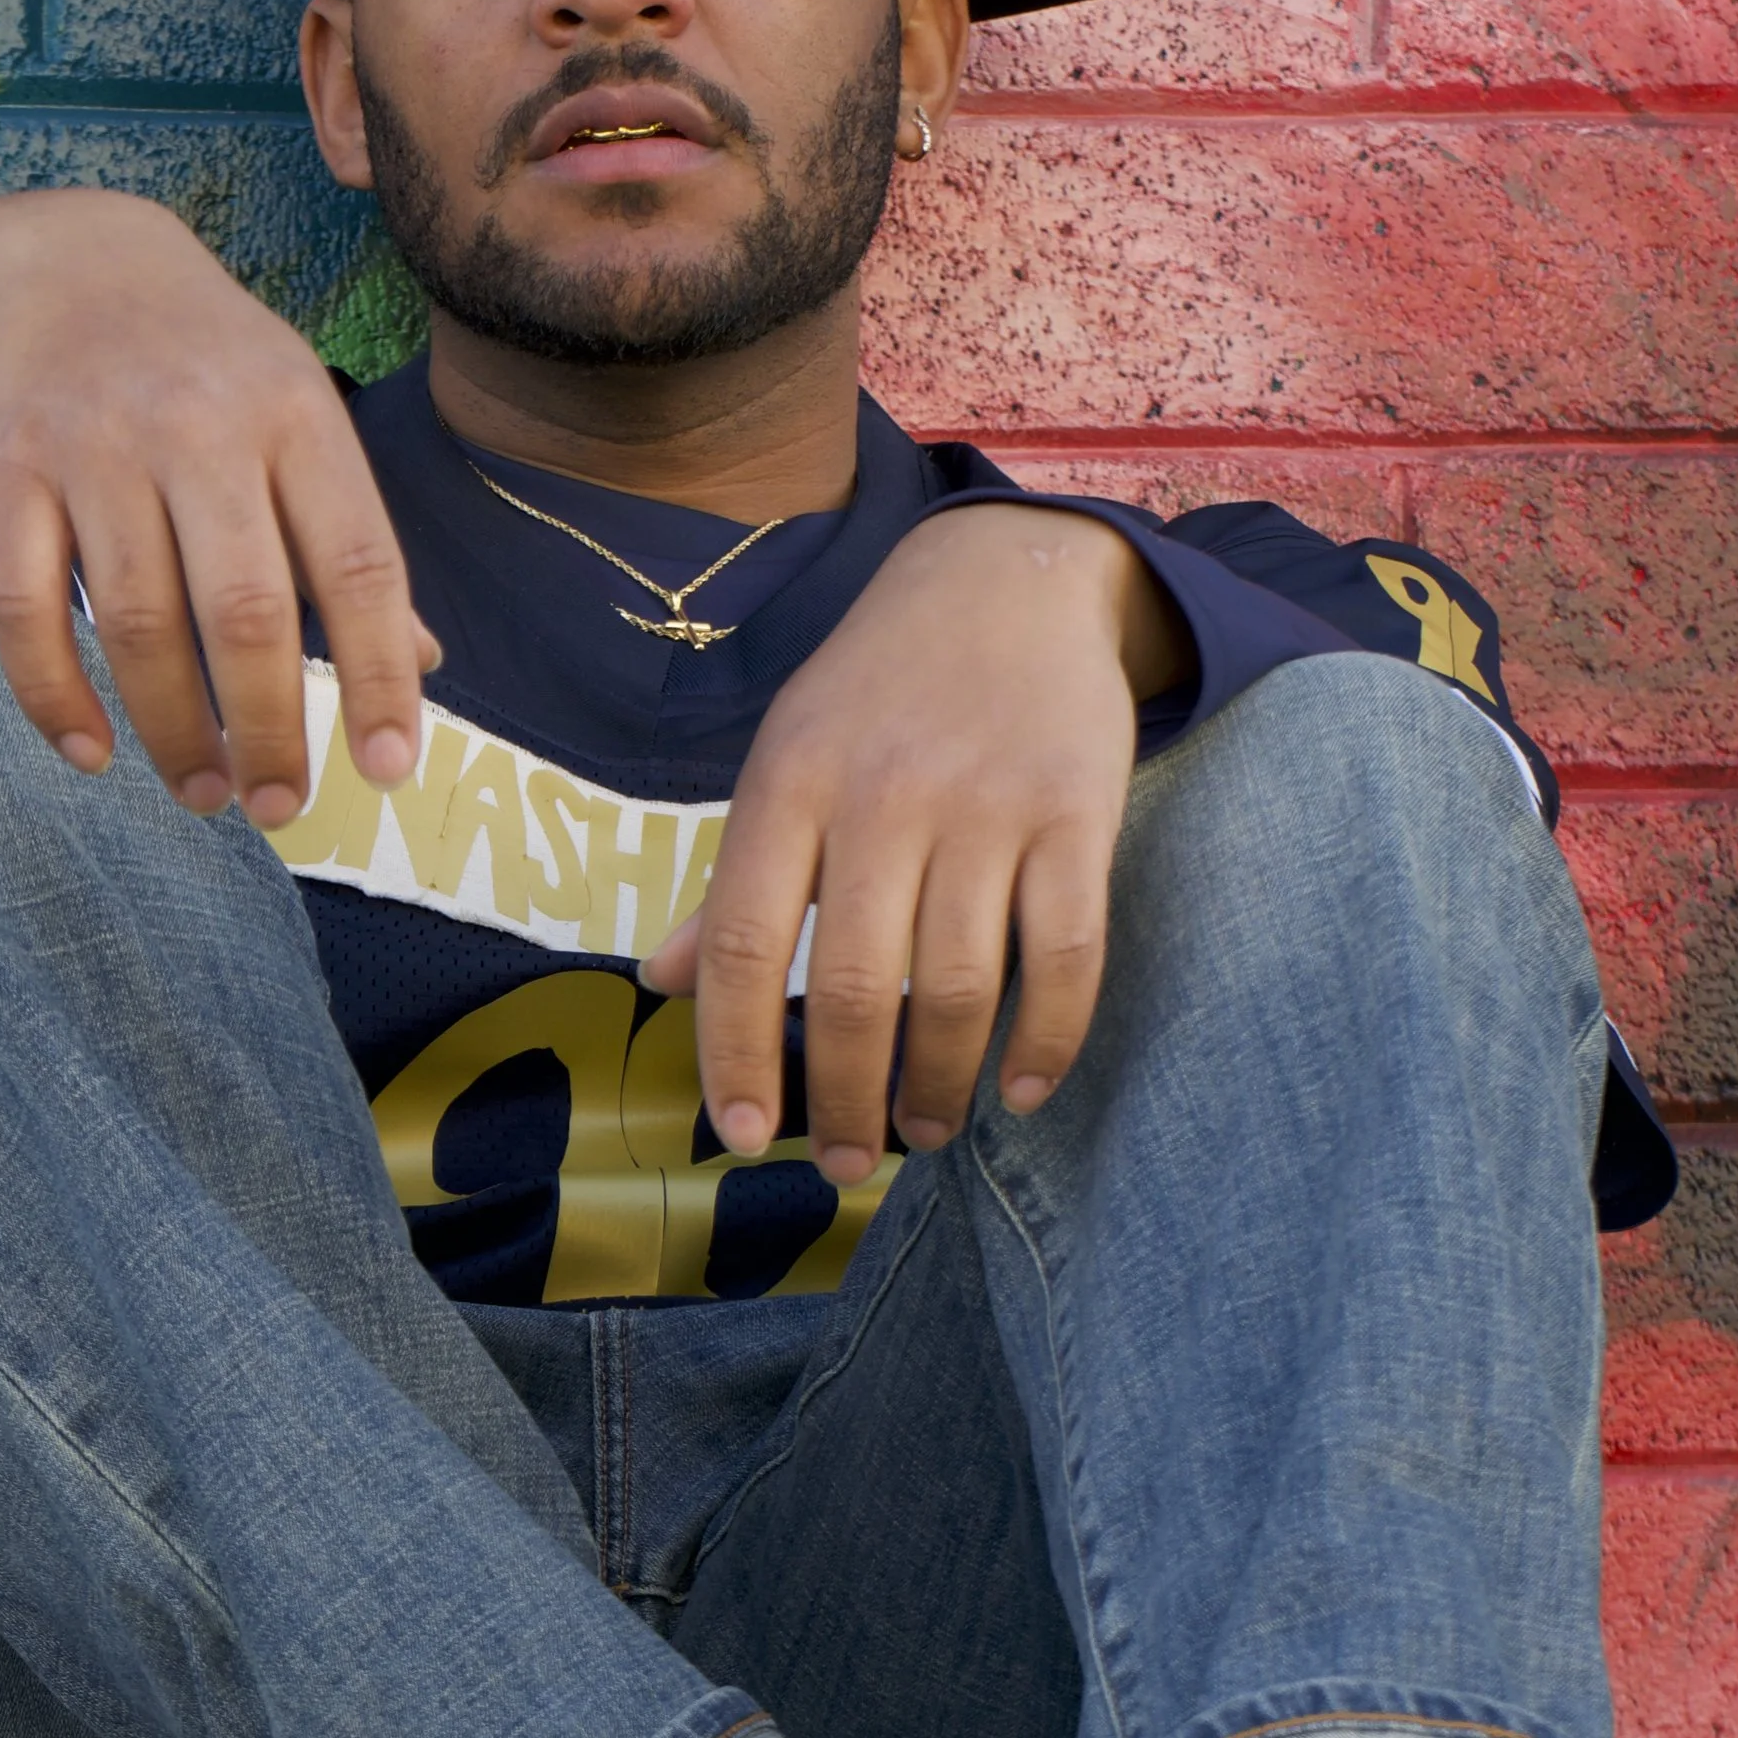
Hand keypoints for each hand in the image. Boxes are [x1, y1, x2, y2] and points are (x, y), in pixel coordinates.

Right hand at [0, 191, 435, 817]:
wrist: (62, 255)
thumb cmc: (208, 365)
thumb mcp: (298, 418)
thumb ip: (349, 539)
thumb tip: (425, 666)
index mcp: (296, 415)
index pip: (357, 566)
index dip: (380, 677)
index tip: (390, 771)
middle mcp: (200, 423)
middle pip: (246, 611)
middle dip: (269, 731)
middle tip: (277, 808)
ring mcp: (94, 442)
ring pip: (138, 623)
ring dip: (172, 731)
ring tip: (201, 791)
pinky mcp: (4, 465)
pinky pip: (24, 608)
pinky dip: (55, 697)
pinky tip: (91, 752)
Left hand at [639, 507, 1189, 1177]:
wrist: (1011, 577)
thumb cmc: (880, 687)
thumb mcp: (786, 757)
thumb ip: (731, 878)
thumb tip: (660, 981)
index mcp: (789, 786)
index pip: (739, 948)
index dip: (733, 1055)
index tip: (741, 1133)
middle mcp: (881, 797)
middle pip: (848, 990)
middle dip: (844, 1100)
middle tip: (847, 1159)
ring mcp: (985, 806)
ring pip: (955, 990)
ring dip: (939, 1087)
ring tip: (927, 1131)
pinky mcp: (1077, 813)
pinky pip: (1065, 955)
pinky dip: (1045, 1041)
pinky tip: (1022, 1089)